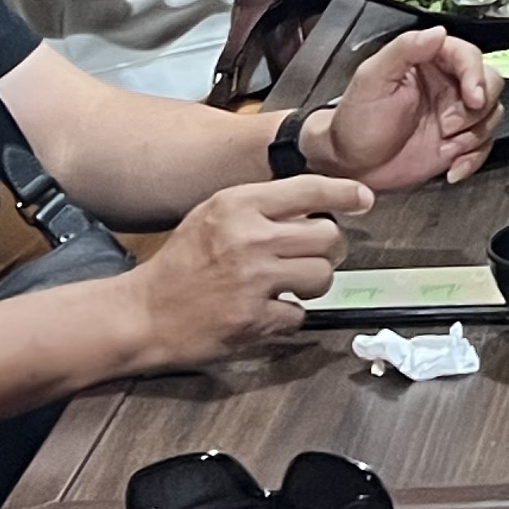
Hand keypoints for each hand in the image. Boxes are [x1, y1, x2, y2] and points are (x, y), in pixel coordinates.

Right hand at [129, 174, 368, 365]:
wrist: (144, 312)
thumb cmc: (181, 263)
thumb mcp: (214, 214)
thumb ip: (261, 205)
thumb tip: (316, 203)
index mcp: (239, 205)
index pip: (310, 190)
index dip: (345, 193)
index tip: (363, 197)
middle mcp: (249, 238)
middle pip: (329, 237)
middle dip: (331, 248)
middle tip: (317, 253)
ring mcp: (253, 281)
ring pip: (323, 276)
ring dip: (314, 282)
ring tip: (289, 282)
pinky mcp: (254, 319)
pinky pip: (299, 313)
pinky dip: (288, 314)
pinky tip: (266, 308)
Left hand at [306, 23, 504, 189]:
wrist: (351, 164)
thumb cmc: (356, 121)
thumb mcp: (373, 78)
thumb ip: (404, 49)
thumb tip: (437, 32)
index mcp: (429, 60)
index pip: (468, 56)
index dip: (476, 75)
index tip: (473, 97)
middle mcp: (447, 83)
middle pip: (490, 83)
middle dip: (475, 109)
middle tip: (448, 126)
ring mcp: (456, 113)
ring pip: (492, 113)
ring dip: (473, 134)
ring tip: (444, 144)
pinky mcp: (459, 140)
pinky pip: (485, 144)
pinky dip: (474, 159)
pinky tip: (452, 167)